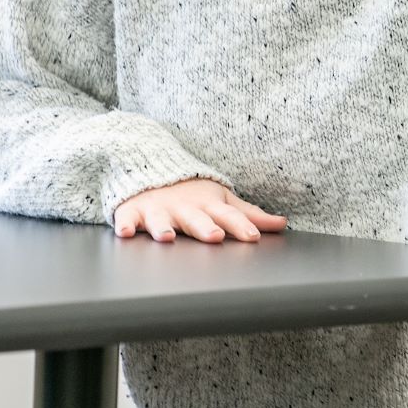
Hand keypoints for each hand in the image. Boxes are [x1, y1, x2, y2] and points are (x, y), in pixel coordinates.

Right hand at [111, 178, 286, 243]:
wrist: (153, 170)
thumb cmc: (193, 193)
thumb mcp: (223, 201)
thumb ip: (250, 215)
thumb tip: (282, 224)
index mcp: (209, 206)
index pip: (229, 216)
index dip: (241, 226)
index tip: (252, 237)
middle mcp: (185, 208)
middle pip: (196, 219)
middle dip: (205, 228)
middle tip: (215, 237)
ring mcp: (158, 209)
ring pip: (161, 220)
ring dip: (163, 228)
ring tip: (167, 237)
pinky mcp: (133, 212)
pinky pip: (127, 219)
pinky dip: (125, 225)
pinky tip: (126, 234)